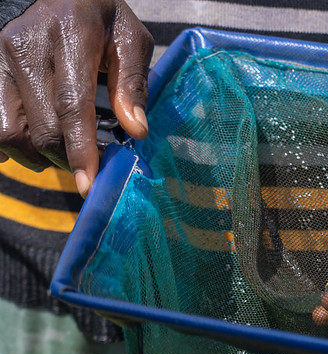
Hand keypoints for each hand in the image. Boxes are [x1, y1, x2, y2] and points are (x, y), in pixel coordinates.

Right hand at [0, 0, 152, 195]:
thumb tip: (137, 131)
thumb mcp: (129, 38)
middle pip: (41, 127)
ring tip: (62, 152)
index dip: (80, 149)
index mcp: (70, 34)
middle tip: (89, 163)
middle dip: (67, 158)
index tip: (88, 184)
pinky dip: (10, 145)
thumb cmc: (98, 16)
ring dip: (37, 156)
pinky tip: (32, 144)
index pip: (72, 104)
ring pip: (9, 132)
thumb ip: (132, 83)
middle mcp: (26, 45)